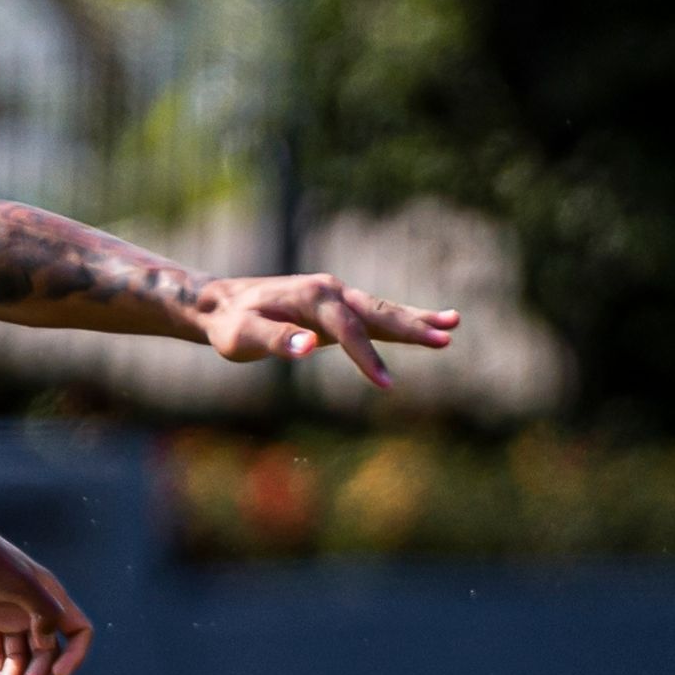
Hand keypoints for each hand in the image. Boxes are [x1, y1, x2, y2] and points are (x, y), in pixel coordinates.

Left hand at [0, 526, 92, 674]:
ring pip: (22, 655)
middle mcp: (34, 606)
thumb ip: (43, 611)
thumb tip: (51, 642)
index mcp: (50, 595)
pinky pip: (0, 650)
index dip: (75, 654)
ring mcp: (9, 614)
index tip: (59, 674)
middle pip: (46, 651)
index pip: (78, 631)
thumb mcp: (20, 583)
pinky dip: (2, 670)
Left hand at [199, 275, 459, 387]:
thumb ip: (275, 339)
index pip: (347, 330)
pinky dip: (400, 320)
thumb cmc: (230, 324)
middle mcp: (329, 290)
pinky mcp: (336, 307)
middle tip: (447, 337)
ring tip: (454, 323)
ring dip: (416, 319)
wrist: (220, 304)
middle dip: (413, 326)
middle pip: (378, 311)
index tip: (385, 384)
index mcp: (312, 296)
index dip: (366, 358)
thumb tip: (307, 347)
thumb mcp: (243, 336)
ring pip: (381, 310)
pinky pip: (373, 315)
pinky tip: (426, 324)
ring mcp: (335, 296)